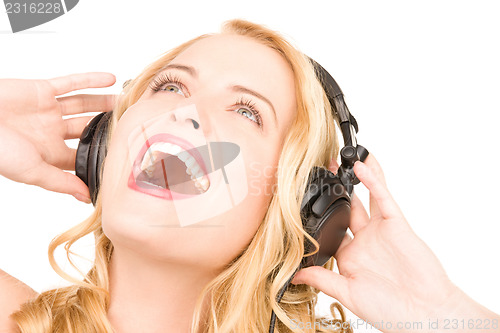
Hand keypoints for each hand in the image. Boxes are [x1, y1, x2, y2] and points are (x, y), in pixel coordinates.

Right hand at [0, 73, 115, 202]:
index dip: (101, 155)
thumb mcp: (33, 171)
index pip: (82, 156)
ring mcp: (47, 110)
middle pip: (87, 128)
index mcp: (50, 153)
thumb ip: (62, 182)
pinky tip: (111, 79)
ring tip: (126, 102)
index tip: (124, 154)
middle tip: (132, 124)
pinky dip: (91, 80)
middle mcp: (51, 131)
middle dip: (107, 127)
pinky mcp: (42, 90)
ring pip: (83, 105)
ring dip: (104, 102)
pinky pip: (71, 82)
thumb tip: (86, 197)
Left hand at [291, 154, 459, 331]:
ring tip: (339, 158)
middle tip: (321, 170)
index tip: (302, 199)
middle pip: (346, 208)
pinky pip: (382, 197)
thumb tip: (294, 276)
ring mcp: (380, 229)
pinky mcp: (396, 223)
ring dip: (354, 178)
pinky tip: (360, 167)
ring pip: (365, 197)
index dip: (319, 215)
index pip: (330, 230)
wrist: (426, 312)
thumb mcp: (348, 293)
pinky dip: (372, 181)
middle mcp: (364, 240)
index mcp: (350, 256)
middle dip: (335, 190)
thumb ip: (322, 279)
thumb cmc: (390, 310)